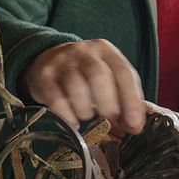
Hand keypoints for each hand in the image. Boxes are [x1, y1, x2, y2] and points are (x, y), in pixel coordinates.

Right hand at [21, 40, 146, 133]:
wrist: (49, 58)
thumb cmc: (86, 74)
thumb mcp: (108, 78)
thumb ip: (124, 100)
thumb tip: (133, 128)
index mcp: (106, 50)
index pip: (123, 73)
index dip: (131, 101)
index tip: (134, 125)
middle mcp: (84, 52)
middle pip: (98, 76)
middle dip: (107, 105)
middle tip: (109, 118)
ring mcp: (62, 62)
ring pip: (77, 88)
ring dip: (86, 111)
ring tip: (87, 115)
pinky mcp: (44, 76)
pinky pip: (56, 100)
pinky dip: (67, 116)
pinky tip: (72, 121)